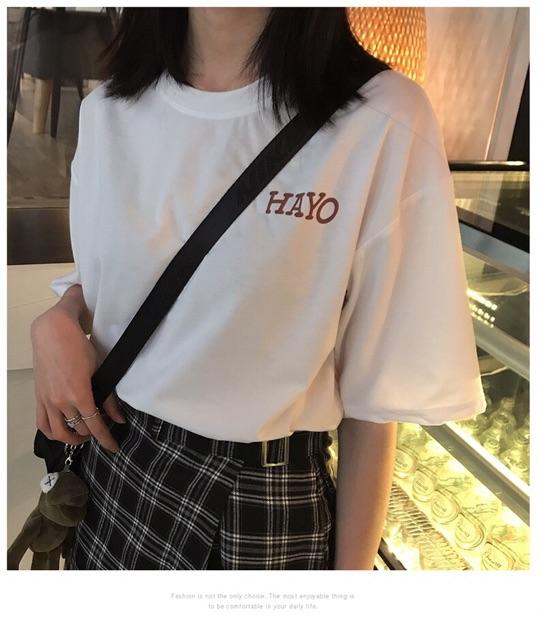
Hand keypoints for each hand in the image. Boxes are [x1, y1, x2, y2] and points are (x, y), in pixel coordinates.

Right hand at [31, 306, 126, 451]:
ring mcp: (47, 401)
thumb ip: (109, 397)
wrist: (53, 332)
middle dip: (93, 433)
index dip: (106, 440)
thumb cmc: (79, 346)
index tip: (113, 447)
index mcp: (78, 395)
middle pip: (79, 430)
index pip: (95, 426)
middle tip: (103, 428)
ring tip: (83, 435)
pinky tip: (63, 430)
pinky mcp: (39, 397)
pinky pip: (42, 423)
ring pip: (59, 433)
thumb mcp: (100, 370)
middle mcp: (61, 402)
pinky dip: (52, 432)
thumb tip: (119, 418)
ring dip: (72, 438)